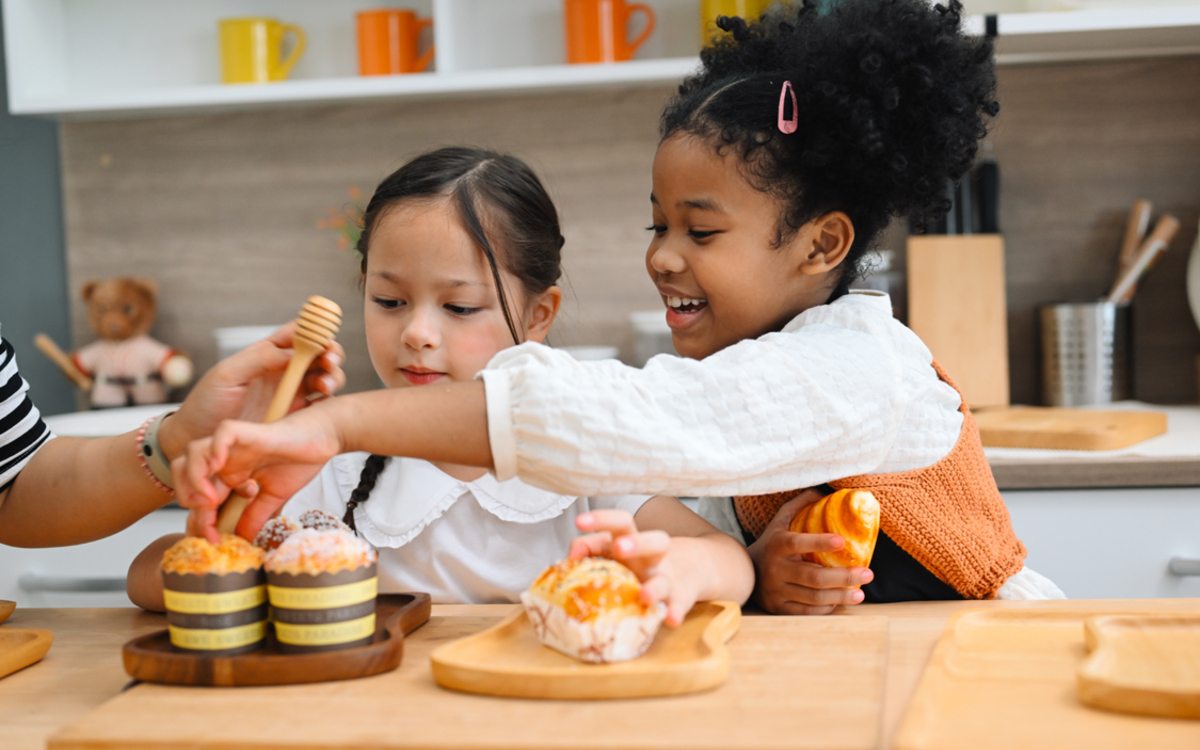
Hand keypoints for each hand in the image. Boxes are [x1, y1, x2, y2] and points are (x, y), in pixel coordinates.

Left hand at [159, 323, 344, 460]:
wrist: (198, 440)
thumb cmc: (206, 405)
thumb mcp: (226, 375)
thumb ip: (259, 358)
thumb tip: (292, 351)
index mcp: (265, 354)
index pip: (297, 334)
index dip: (314, 331)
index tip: (322, 338)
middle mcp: (282, 371)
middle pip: (318, 354)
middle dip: (330, 353)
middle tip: (329, 361)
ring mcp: (290, 393)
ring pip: (323, 376)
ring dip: (332, 375)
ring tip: (325, 385)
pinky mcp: (295, 415)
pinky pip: (320, 404)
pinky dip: (328, 400)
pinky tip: (323, 402)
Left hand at [174, 406, 339, 542]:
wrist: (324, 437)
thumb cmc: (300, 460)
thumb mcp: (274, 497)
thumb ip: (255, 516)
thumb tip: (242, 539)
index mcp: (229, 472)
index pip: (200, 495)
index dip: (201, 519)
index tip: (214, 540)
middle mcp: (225, 457)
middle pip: (183, 472)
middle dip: (188, 499)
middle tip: (207, 520)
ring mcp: (233, 444)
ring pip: (193, 452)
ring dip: (195, 477)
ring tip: (211, 499)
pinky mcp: (247, 431)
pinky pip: (221, 433)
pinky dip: (214, 449)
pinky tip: (221, 467)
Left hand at [570, 510, 698, 626]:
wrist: (692, 569)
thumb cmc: (639, 560)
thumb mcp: (616, 550)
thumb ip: (590, 548)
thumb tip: (568, 560)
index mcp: (634, 541)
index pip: (622, 523)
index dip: (602, 519)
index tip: (580, 521)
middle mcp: (652, 557)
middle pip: (654, 541)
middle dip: (637, 544)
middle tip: (620, 547)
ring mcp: (668, 578)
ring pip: (664, 580)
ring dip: (655, 587)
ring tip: (644, 595)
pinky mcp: (680, 599)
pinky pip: (679, 606)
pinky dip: (676, 612)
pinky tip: (671, 618)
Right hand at [747, 490, 872, 614]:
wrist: (743, 572)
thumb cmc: (771, 544)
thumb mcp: (779, 521)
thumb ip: (799, 506)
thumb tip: (823, 493)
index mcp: (777, 544)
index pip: (798, 542)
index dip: (820, 542)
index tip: (843, 542)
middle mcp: (775, 569)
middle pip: (813, 577)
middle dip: (844, 577)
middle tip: (868, 573)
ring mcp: (776, 591)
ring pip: (813, 598)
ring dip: (841, 596)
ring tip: (861, 593)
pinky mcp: (778, 607)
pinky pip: (807, 612)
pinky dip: (827, 608)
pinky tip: (841, 602)